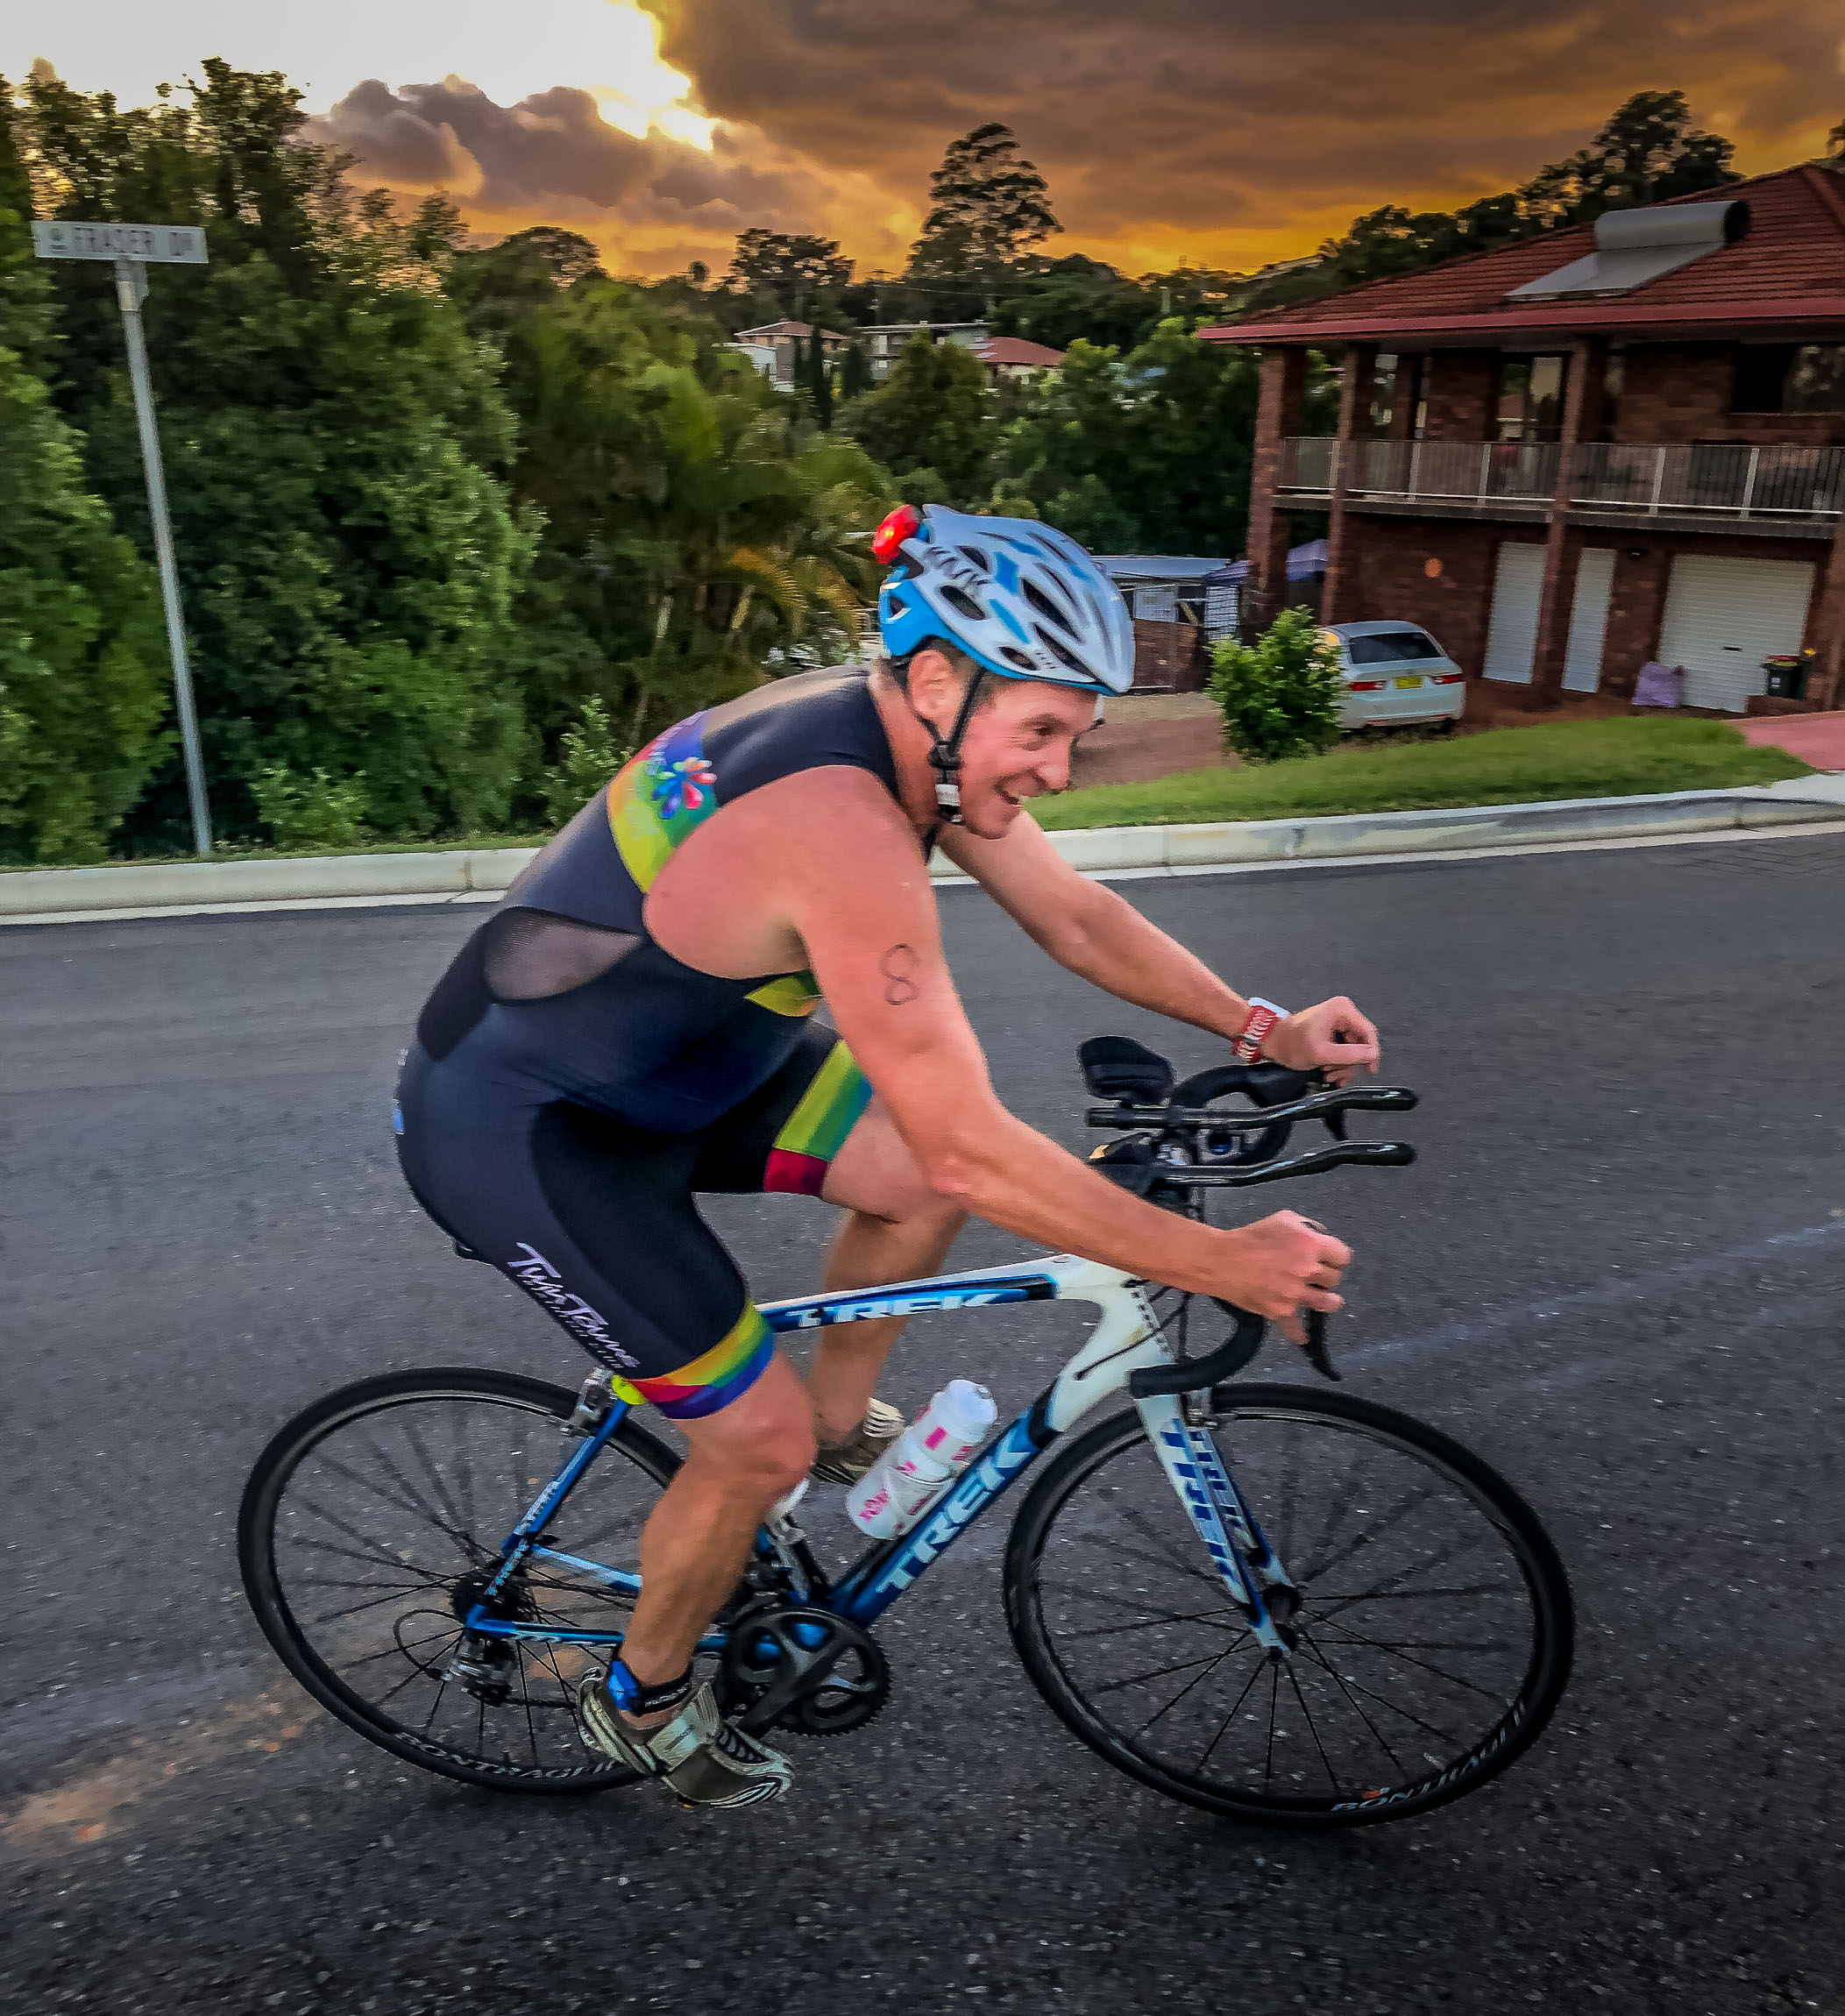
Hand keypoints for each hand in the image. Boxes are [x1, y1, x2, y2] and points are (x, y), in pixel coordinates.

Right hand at [1215, 1211, 1351, 1346]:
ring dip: (1327, 1301)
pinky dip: (1299, 1333)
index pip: (1343, 1256)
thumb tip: (1321, 1237)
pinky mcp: (1281, 1310)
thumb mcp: (1284, 1218)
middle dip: (1326, 1275)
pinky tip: (1303, 1337)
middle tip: (1315, 1274)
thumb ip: (1308, 1227)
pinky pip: (1296, 1327)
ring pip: (1327, 1303)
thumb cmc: (1251, 1237)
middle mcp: (1308, 1270)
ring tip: (1322, 1300)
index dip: (1336, 1257)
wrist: (1222, 1260)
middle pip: (1334, 1279)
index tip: (1330, 1259)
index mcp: (1311, 1245)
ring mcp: (1296, 1293)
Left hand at [1265, 995, 1379, 1085]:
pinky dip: (1337, 1063)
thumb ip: (1349, 1055)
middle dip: (1348, 1063)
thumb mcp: (1322, 1053)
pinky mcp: (1332, 1032)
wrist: (1271, 1041)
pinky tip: (1327, 1070)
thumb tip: (1372, 1056)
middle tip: (1335, 1074)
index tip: (1370, 1070)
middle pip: (1360, 1044)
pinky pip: (1343, 1050)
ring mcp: (1337, 1023)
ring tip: (1327, 1073)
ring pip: (1352, 1050)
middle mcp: (1342, 1013)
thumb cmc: (1290, 1043)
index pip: (1368, 1032)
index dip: (1371, 1053)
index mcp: (1342, 1010)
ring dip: (1342, 1066)